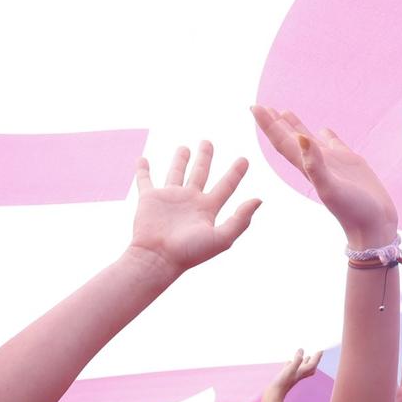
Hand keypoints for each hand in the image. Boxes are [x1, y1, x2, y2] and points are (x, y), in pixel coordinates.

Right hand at [127, 141, 259, 272]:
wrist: (158, 259)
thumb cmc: (189, 253)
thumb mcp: (221, 238)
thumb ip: (240, 220)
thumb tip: (259, 200)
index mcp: (207, 209)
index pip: (226, 186)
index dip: (236, 173)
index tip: (245, 159)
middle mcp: (190, 201)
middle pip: (200, 173)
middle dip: (204, 157)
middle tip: (208, 142)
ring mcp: (169, 199)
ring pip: (176, 173)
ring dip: (180, 160)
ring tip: (184, 147)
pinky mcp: (149, 199)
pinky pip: (145, 180)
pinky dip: (143, 170)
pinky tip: (142, 159)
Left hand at [252, 105, 396, 244]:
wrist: (374, 227)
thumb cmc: (353, 211)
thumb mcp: (331, 188)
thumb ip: (315, 164)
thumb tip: (300, 138)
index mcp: (307, 168)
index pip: (282, 142)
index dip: (268, 125)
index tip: (254, 107)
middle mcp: (317, 163)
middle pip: (290, 139)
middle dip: (275, 123)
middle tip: (261, 107)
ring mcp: (333, 163)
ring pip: (310, 140)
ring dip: (296, 127)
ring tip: (284, 112)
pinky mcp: (350, 164)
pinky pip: (334, 145)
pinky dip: (326, 136)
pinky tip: (323, 130)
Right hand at [267, 349, 321, 398]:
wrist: (273, 394)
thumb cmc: (282, 383)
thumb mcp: (290, 370)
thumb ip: (297, 360)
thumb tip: (302, 350)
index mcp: (301, 372)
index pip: (312, 364)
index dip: (317, 357)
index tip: (321, 350)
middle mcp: (298, 374)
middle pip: (310, 368)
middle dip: (314, 361)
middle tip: (317, 354)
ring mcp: (292, 375)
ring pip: (301, 368)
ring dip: (305, 362)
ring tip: (308, 356)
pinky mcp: (285, 376)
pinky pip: (292, 369)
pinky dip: (293, 364)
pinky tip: (290, 361)